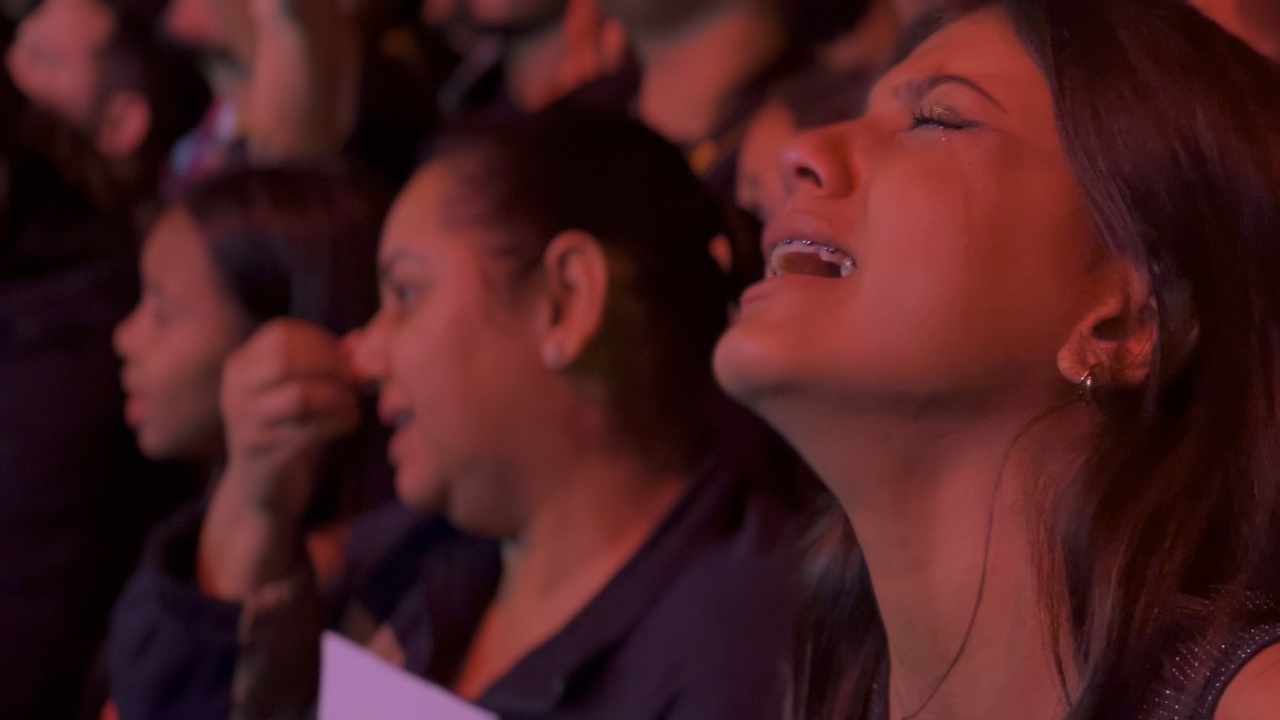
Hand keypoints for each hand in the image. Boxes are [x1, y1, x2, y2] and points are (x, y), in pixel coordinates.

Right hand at [219, 318, 359, 524]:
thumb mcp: (297, 388)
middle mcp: (235, 391)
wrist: (263, 490)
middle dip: (331, 365)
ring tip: (353, 402)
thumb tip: (361, 340)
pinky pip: (310, 431)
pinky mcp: (265, 457)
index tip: (345, 358)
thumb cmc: (287, 429)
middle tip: (354, 379)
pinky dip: (340, 421)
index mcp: (240, 366)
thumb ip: (326, 360)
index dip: (321, 340)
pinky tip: (351, 421)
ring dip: (338, 396)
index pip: (280, 333)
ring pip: (300, 395)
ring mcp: (246, 425)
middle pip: (286, 358)